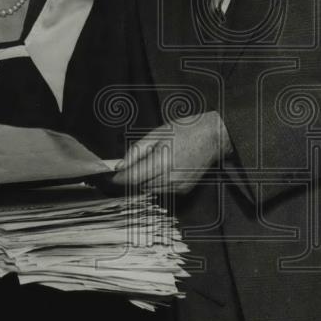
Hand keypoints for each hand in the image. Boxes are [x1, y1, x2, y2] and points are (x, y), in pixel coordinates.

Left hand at [110, 112, 232, 194]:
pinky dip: (156, 183)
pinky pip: (162, 190)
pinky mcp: (183, 190)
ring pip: (150, 190)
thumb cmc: (186, 130)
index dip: (118, 179)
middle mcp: (171, 178)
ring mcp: (178, 186)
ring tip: (150, 164)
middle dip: (131, 178)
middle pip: (140, 186)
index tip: (109, 177)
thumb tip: (120, 165)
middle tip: (129, 166)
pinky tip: (163, 169)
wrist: (212, 137)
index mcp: (162, 162)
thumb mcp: (156, 133)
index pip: (133, 178)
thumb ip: (136, 151)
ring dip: (144, 181)